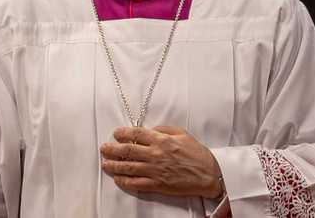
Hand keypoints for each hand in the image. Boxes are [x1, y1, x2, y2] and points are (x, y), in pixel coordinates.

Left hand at [100, 126, 224, 198]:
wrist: (210, 175)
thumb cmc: (197, 154)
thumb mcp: (182, 134)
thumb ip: (164, 129)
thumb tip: (150, 129)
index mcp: (161, 140)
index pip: (136, 134)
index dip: (123, 133)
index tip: (115, 133)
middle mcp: (155, 154)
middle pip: (127, 150)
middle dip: (112, 149)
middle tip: (104, 148)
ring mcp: (155, 170)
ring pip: (128, 167)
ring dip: (114, 165)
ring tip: (104, 164)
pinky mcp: (157, 184)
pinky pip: (136, 183)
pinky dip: (125, 181)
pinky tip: (118, 179)